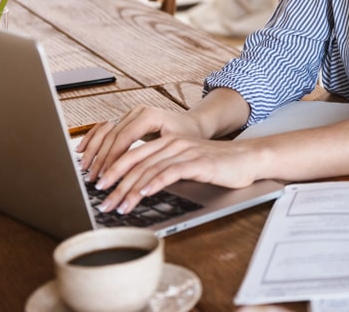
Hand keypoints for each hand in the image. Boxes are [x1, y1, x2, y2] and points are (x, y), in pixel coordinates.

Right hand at [75, 106, 204, 182]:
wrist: (193, 125)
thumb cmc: (188, 136)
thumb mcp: (176, 147)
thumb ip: (156, 157)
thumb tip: (140, 177)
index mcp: (149, 115)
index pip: (124, 137)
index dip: (112, 158)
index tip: (106, 176)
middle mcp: (137, 112)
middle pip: (112, 136)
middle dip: (101, 159)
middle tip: (93, 179)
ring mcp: (130, 114)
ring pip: (105, 131)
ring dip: (93, 151)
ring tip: (85, 169)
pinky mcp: (126, 119)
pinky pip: (104, 128)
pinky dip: (92, 139)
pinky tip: (81, 151)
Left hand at [93, 136, 261, 214]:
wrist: (249, 159)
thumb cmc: (219, 165)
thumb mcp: (187, 165)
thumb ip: (165, 170)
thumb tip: (138, 188)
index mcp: (168, 142)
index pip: (132, 155)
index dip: (113, 170)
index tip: (99, 188)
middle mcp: (174, 144)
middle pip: (136, 162)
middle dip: (115, 184)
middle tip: (103, 202)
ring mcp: (186, 152)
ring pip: (150, 169)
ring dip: (131, 189)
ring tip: (119, 206)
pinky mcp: (199, 163)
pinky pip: (171, 172)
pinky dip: (155, 183)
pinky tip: (144, 194)